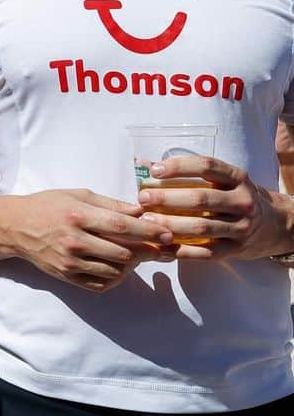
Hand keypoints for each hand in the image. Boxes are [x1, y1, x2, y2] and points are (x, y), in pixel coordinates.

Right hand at [4, 188, 175, 291]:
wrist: (15, 227)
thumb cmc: (48, 205)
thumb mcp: (77, 195)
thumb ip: (110, 204)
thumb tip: (141, 211)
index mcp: (78, 215)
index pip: (121, 225)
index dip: (148, 230)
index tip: (167, 233)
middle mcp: (74, 240)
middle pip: (122, 251)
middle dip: (147, 250)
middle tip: (162, 248)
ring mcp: (70, 261)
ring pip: (115, 270)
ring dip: (132, 264)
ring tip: (139, 254)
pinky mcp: (67, 276)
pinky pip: (101, 284)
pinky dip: (116, 278)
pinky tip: (120, 267)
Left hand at [138, 154, 293, 260]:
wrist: (273, 225)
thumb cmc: (234, 197)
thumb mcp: (221, 180)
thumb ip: (186, 173)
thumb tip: (142, 163)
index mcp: (237, 178)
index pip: (207, 166)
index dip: (179, 167)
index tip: (154, 170)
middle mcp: (242, 201)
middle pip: (201, 199)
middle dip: (167, 198)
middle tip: (143, 198)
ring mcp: (242, 227)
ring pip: (202, 226)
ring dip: (171, 224)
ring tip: (147, 221)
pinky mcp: (237, 249)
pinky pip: (207, 252)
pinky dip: (183, 250)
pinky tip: (162, 246)